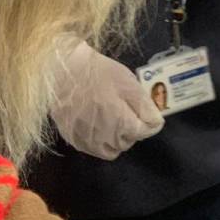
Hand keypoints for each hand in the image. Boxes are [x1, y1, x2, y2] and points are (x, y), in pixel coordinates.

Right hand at [49, 35, 163, 159]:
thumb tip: (156, 124)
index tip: (139, 108)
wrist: (62, 70)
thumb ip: (146, 108)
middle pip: (128, 142)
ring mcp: (87, 141)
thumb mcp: (129, 84)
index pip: (145, 132)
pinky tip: (94, 124)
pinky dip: (97, 141)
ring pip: (110, 150)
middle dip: (130, 130)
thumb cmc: (98, 73)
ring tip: (110, 120)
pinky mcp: (73, 139)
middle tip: (123, 110)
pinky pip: (91, 148)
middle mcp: (106, 139)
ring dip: (114, 139)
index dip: (145, 119)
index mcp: (123, 125)